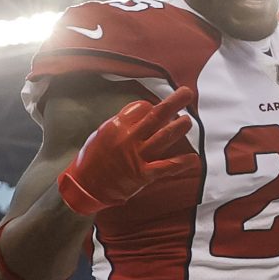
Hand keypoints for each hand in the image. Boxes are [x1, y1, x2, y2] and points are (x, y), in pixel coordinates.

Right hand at [57, 88, 194, 215]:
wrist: (85, 186)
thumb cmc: (93, 158)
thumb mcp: (101, 134)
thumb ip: (122, 122)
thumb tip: (143, 109)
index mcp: (115, 126)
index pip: (140, 108)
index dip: (151, 106)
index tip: (156, 108)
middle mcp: (127, 139)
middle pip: (156, 116)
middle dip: (174, 103)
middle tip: (187, 93)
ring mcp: (136, 157)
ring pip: (164, 137)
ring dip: (179, 127)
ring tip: (188, 120)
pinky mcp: (143, 175)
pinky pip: (167, 166)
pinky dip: (181, 162)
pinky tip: (193, 158)